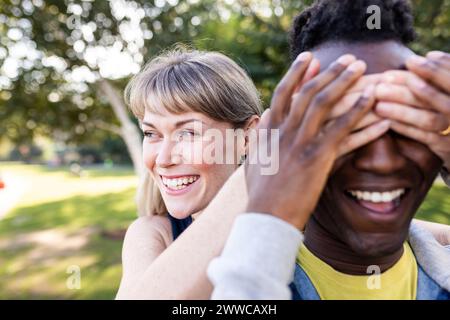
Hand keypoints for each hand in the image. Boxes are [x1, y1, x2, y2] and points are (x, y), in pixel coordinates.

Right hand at [245, 53, 376, 228]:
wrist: (266, 217)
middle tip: (346, 58)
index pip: (282, 93)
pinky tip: (371, 101)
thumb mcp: (254, 159)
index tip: (309, 58)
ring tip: (361, 67)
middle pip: (307, 92)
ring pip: (323, 103)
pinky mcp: (317, 158)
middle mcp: (283, 131)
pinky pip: (341, 129)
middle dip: (328, 72)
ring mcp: (299, 143)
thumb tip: (265, 115)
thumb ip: (259, 134)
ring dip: (343, 82)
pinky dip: (357, 113)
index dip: (295, 73)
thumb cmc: (260, 193)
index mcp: (268, 131)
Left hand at [373, 51, 449, 168]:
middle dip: (410, 86)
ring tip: (378, 100)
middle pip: (438, 98)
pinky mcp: (446, 148)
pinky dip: (405, 127)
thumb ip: (438, 76)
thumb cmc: (443, 109)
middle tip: (384, 78)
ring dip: (401, 109)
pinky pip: (424, 137)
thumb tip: (429, 56)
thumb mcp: (443, 91)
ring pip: (428, 119)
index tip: (410, 61)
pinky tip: (386, 119)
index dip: (433, 69)